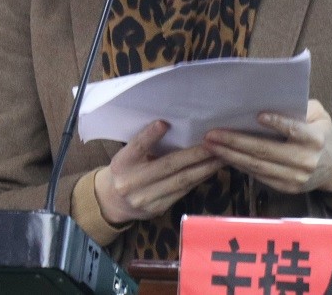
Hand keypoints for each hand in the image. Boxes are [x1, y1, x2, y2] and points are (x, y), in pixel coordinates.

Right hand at [94, 120, 224, 225]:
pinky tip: (210, 171)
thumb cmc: (125, 169)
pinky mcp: (157, 209)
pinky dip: (198, 180)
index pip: (137, 146)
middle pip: (167, 165)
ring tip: (220, 157)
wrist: (111, 201)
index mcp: (122, 163)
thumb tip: (170, 125)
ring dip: (204, 169)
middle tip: (214, 144)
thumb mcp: (127, 154)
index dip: (150, 135)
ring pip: (180, 181)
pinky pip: (182, 192)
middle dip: (194, 154)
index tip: (164, 123)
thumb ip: (144, 143)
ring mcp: (145, 198)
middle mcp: (131, 182)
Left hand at [202, 100, 331, 195]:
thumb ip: (301, 107)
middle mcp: (306, 160)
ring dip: (230, 156)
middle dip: (235, 142)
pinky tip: (224, 156)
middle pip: (266, 151)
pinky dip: (240, 166)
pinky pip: (259, 176)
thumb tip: (274, 100)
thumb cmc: (321, 132)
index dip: (277, 123)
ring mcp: (295, 177)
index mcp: (316, 139)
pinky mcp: (287, 188)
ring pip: (258, 166)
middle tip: (212, 133)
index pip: (295, 130)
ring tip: (211, 145)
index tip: (257, 116)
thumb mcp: (319, 114)